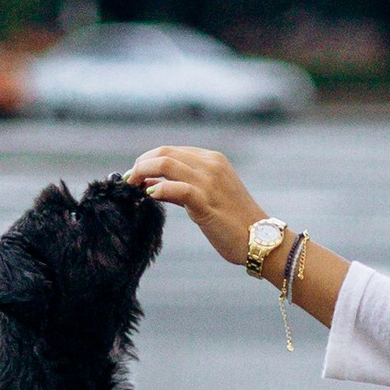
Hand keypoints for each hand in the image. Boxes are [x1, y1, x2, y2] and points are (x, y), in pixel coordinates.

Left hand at [127, 143, 265, 267]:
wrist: (260, 239)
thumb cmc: (233, 221)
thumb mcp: (206, 197)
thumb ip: (180, 188)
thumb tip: (149, 184)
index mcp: (212, 159)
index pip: (171, 150)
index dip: (147, 160)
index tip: (134, 175)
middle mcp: (210, 165)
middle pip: (164, 152)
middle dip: (141, 164)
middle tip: (128, 180)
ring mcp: (209, 181)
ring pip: (166, 163)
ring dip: (142, 172)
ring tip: (133, 186)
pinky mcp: (206, 201)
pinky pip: (176, 188)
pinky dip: (158, 189)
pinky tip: (149, 196)